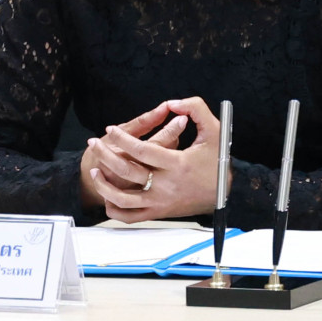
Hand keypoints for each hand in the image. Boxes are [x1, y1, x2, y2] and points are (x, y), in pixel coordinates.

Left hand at [83, 96, 228, 221]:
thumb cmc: (218, 160)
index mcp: (177, 164)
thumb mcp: (214, 130)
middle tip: (95, 143)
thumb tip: (172, 103)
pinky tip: (108, 197)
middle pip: (126, 170)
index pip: (141, 150)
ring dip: (103, 185)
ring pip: (121, 198)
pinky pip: (130, 217)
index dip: (122, 138)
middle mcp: (166, 185)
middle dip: (105, 154)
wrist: (226, 193)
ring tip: (95, 170)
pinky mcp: (158, 213)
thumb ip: (196, 109)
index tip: (111, 130)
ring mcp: (160, 202)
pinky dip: (115, 209)